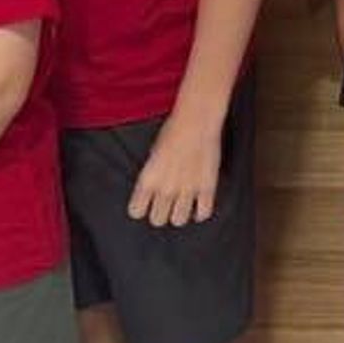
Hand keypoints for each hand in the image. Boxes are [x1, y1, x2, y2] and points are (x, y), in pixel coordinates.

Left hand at [129, 110, 222, 227]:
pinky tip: (198, 206)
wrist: (196, 122)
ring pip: (179, 220)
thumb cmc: (172, 131)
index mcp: (148, 180)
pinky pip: (203, 213)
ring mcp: (187, 191)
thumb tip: (154, 190)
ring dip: (179, 214)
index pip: (136, 211)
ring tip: (182, 206)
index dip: (140, 208)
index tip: (145, 204)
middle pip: (157, 220)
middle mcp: (165, 189)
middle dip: (160, 213)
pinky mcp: (207, 189)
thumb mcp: (153, 155)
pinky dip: (200, 213)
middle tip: (165, 205)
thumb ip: (152, 176)